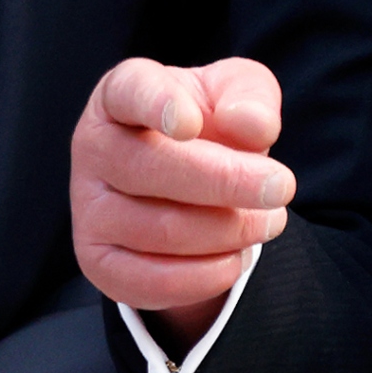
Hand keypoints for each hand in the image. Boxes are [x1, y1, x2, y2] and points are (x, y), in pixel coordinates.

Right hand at [72, 57, 289, 350]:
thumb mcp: (238, 94)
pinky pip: (148, 280)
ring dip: (227, 231)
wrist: (190, 182)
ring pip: (157, 229)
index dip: (157, 106)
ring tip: (269, 221)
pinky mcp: (98, 260)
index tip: (190, 123)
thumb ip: (251, 99)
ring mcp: (89, 207)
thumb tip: (252, 125)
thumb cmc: (210, 123)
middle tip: (283, 186)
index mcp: (122, 94)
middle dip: (226, 182)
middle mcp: (94, 147)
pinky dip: (203, 277)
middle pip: (150, 168)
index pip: (130, 91)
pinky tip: (235, 260)